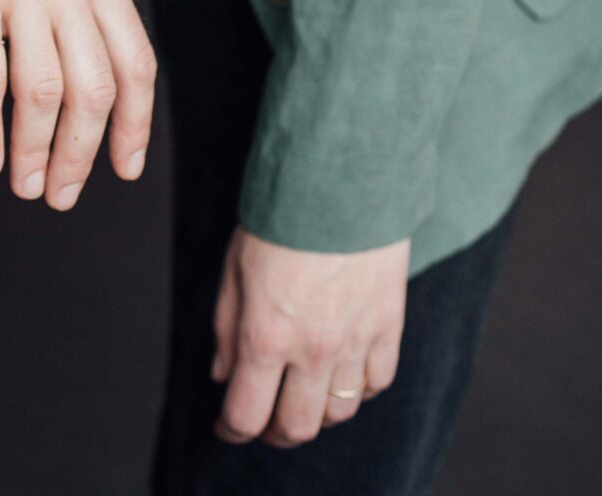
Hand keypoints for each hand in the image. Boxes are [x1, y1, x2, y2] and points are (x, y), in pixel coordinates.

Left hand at [210, 224, 408, 445]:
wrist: (339, 180)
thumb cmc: (280, 216)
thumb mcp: (233, 267)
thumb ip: (226, 328)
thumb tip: (223, 376)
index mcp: (265, 336)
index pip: (247, 415)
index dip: (232, 429)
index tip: (228, 426)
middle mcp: (312, 351)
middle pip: (297, 428)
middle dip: (275, 432)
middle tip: (266, 420)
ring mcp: (355, 344)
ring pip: (339, 413)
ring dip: (317, 411)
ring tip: (303, 393)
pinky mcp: (388, 329)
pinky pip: (376, 384)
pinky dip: (358, 388)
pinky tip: (342, 372)